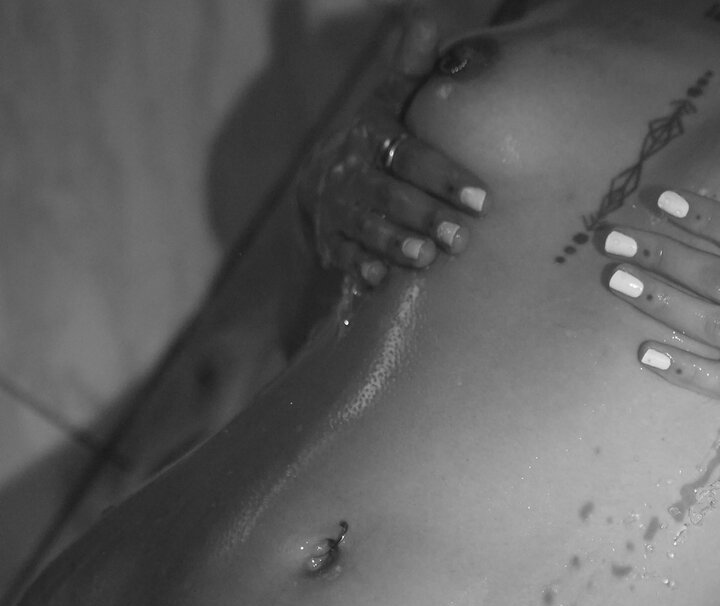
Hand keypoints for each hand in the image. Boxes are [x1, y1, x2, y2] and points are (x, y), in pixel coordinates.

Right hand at [296, 12, 487, 285]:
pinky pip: (343, 257)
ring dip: (395, 244)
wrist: (322, 185)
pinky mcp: (330, 243)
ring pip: (366, 228)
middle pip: (389, 195)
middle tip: (461, 238)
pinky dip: (359, 268)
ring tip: (426, 258)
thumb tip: (424, 19)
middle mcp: (353, 173)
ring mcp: (339, 211)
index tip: (480, 198)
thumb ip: (410, 71)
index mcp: (373, 136)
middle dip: (425, 215)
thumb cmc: (379, 141)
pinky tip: (379, 279)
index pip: (409, 154)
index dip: (443, 176)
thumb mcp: (389, 103)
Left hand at [605, 188, 719, 397]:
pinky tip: (645, 354)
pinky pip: (719, 382)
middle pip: (714, 276)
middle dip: (664, 256)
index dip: (704, 217)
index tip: (658, 197)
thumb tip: (708, 215)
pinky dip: (685, 370)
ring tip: (615, 278)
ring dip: (662, 301)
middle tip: (610, 238)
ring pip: (710, 323)